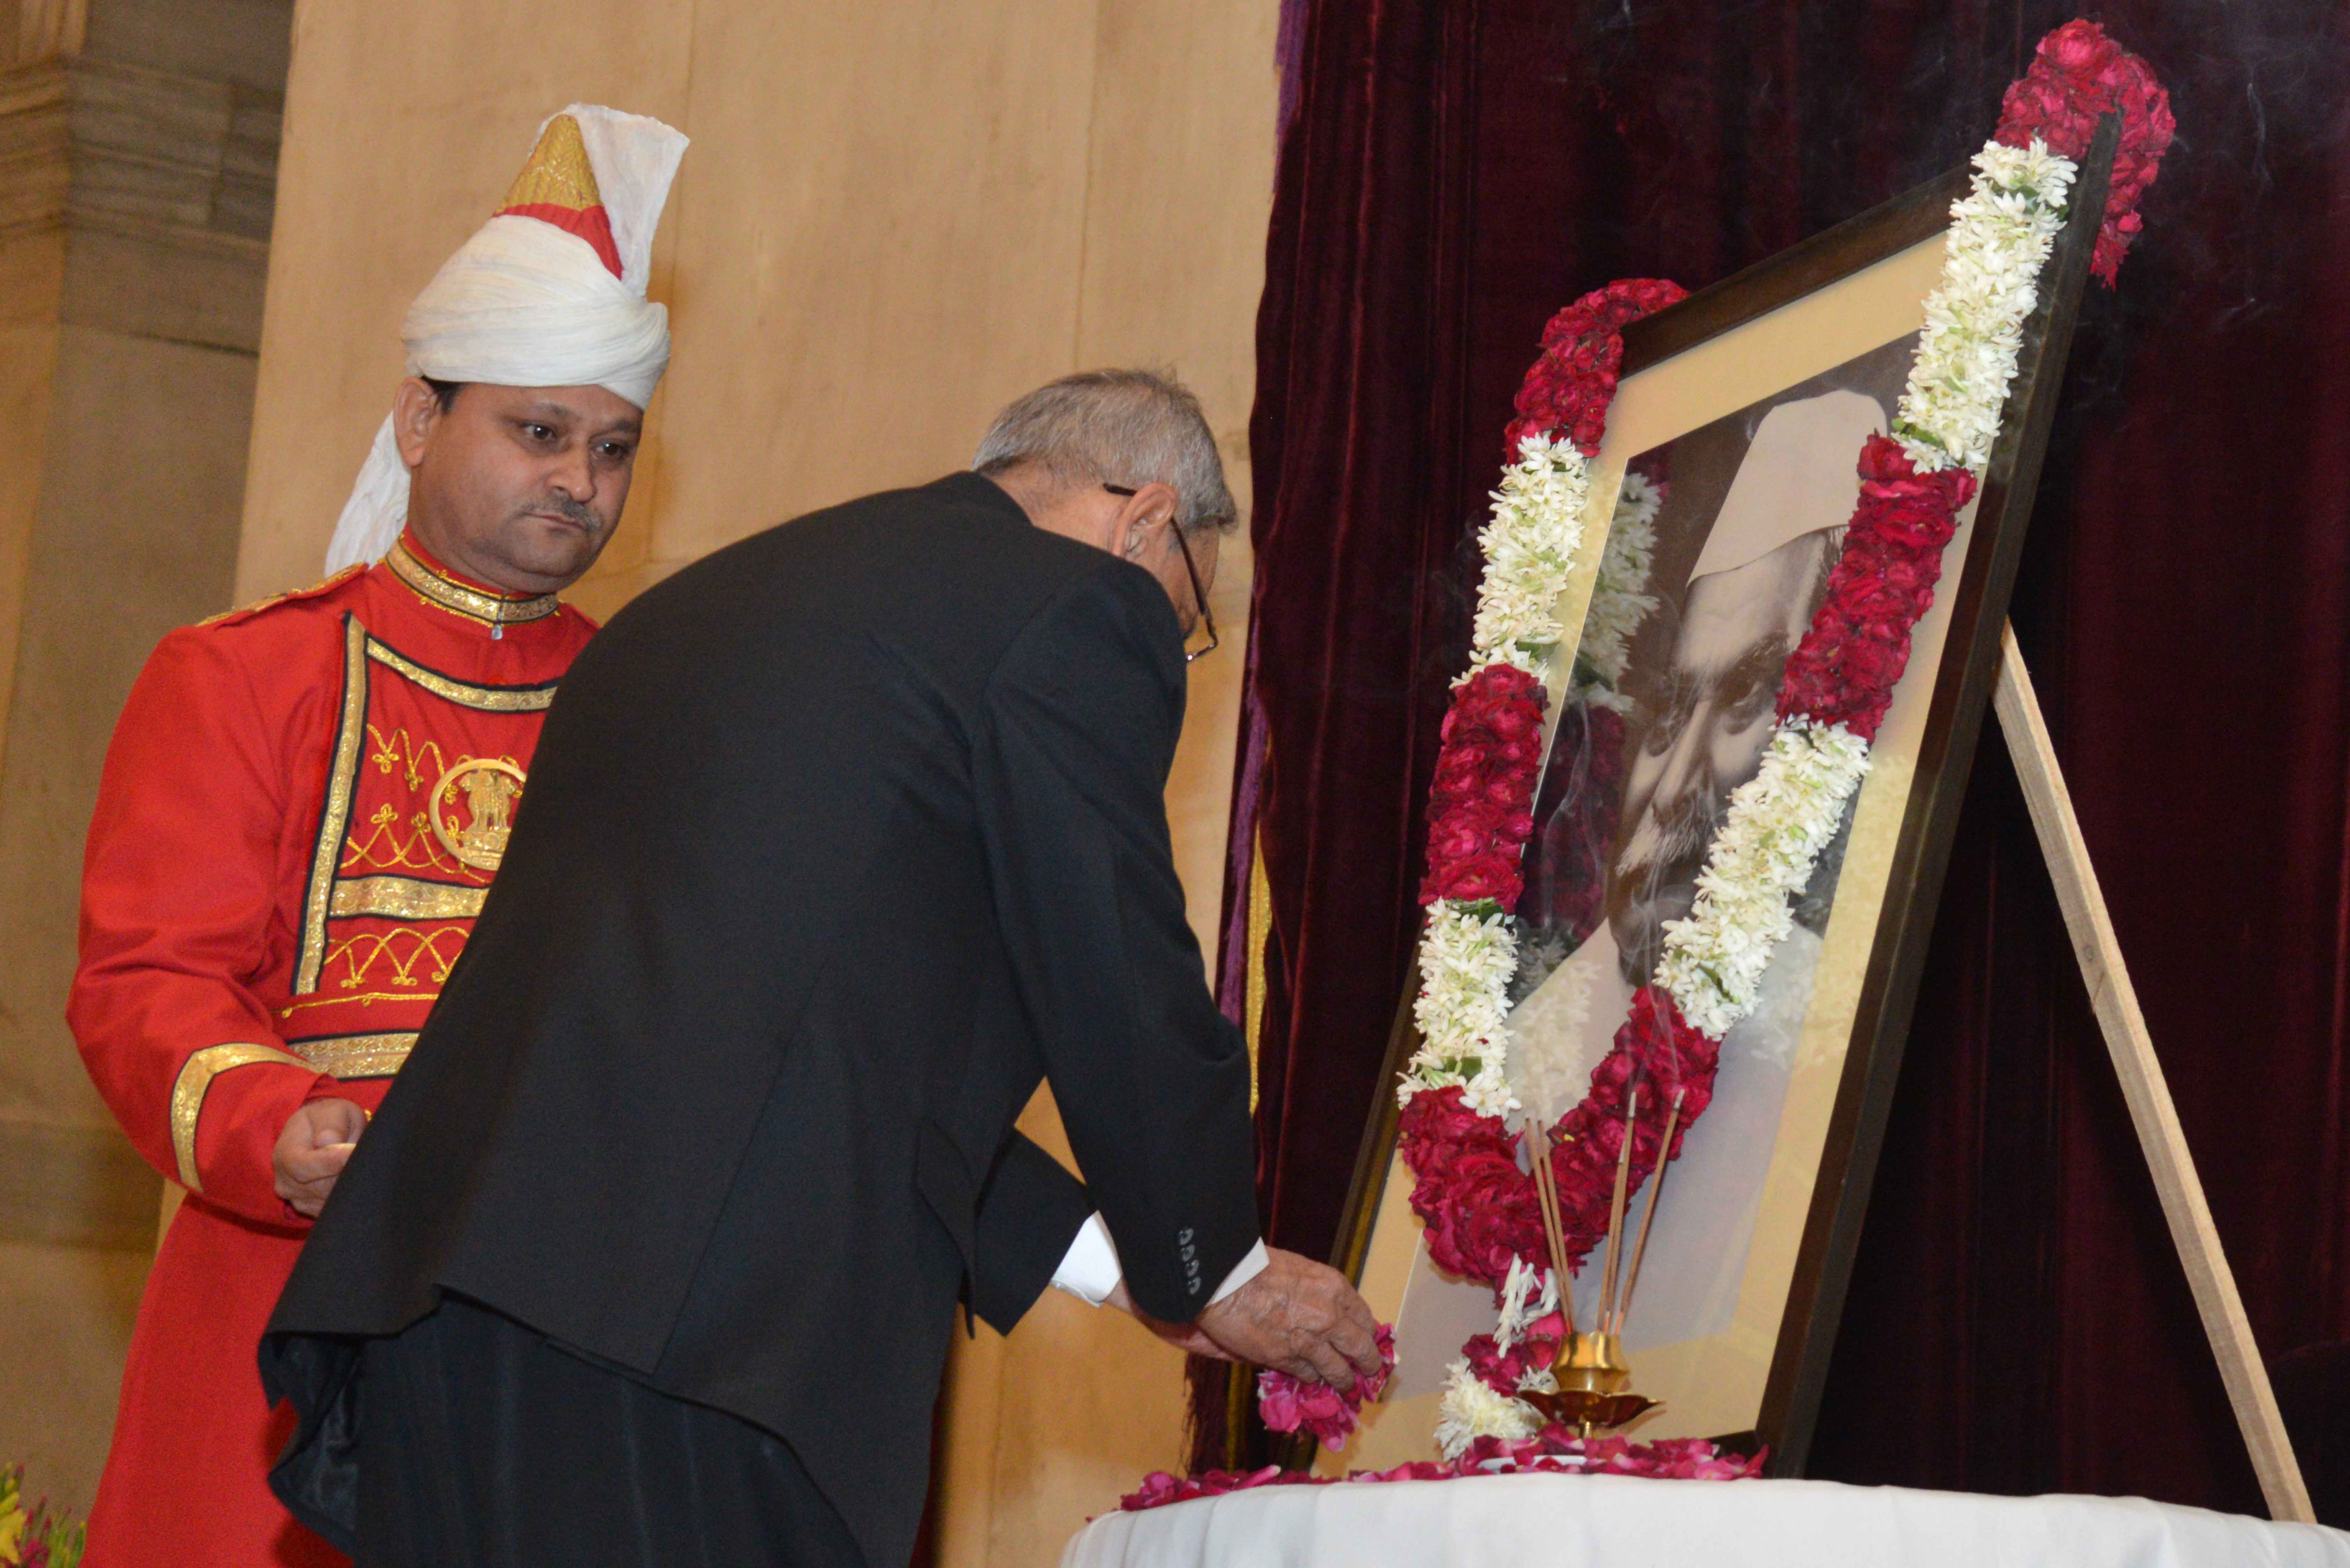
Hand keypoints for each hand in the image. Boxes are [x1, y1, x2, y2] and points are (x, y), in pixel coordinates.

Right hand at [273, 1098, 366, 1218]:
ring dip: (348, 1184)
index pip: (306, 1167)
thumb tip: (327, 1143)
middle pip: (322, 1187)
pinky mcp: (310, 1209)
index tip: (354, 1151)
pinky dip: (344, 1196)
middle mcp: (285, 1181)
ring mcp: (296, 1198)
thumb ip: (331, 1126)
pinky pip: (332, 1209)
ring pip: (330, 1201)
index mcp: (286, 1154)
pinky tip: (348, 1178)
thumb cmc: (327, 1120)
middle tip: (360, 1158)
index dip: (333, 1162)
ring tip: (353, 1165)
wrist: (317, 1133)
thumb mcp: (332, 1112)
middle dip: (345, 1173)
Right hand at [1116, 1246, 1381, 1388]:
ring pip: (1340, 1371)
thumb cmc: (1255, 1266)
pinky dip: (1311, 1379)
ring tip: (1346, 1387)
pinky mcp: (1287, 1359)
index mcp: (1334, 1287)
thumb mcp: (1298, 1270)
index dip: (1366, 1333)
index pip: (1364, 1318)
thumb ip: (1317, 1292)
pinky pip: (1309, 1376)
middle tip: (1370, 1372)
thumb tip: (1325, 1310)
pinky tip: (1312, 1379)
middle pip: (1362, 1349)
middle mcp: (1331, 1316)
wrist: (1224, 1280)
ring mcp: (1311, 1341)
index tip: (1366, 1340)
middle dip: (1369, 1364)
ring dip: (1344, 1381)